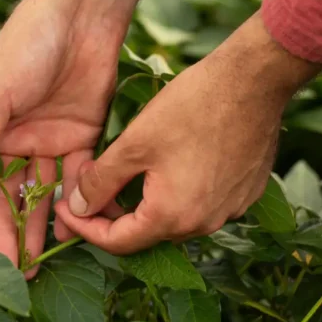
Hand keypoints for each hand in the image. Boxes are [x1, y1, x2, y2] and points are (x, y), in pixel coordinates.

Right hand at [0, 0, 162, 274]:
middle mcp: (14, 141)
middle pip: (10, 197)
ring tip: (38, 265)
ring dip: (41, 229)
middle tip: (11, 274)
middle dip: (9, 234)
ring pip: (43, 195)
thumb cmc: (25, 44)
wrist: (80, 12)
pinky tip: (73, 232)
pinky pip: (78, 179)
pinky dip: (75, 204)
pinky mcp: (83, 138)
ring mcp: (48, 141)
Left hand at [54, 12, 321, 253]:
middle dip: (114, 214)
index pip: (118, 242)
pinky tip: (170, 163)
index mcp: (172, 217)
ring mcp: (230, 210)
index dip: (86, 228)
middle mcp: (204, 225)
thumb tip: (77, 208)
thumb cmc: (192, 106)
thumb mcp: (134, 143)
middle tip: (91, 187)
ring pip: (175, 217)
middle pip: (147, 232)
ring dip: (147, 202)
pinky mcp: (245, 193)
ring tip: (127, 172)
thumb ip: (101, 182)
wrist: (254, 79)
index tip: (66, 210)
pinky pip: (202, 203)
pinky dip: (179, 191)